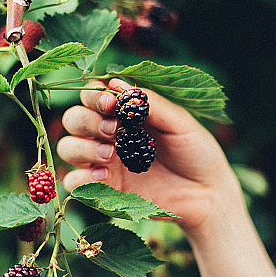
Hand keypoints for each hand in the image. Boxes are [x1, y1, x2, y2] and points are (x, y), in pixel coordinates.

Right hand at [57, 79, 239, 232]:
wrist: (207, 194)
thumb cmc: (197, 153)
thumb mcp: (180, 123)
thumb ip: (151, 104)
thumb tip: (117, 83)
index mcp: (125, 114)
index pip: (93, 96)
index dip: (94, 96)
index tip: (111, 103)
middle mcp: (109, 135)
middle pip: (74, 119)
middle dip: (87, 120)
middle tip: (113, 130)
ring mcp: (104, 163)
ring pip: (68, 147)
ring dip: (82, 146)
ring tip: (112, 154)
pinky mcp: (104, 190)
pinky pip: (74, 182)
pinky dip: (81, 176)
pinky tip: (105, 175)